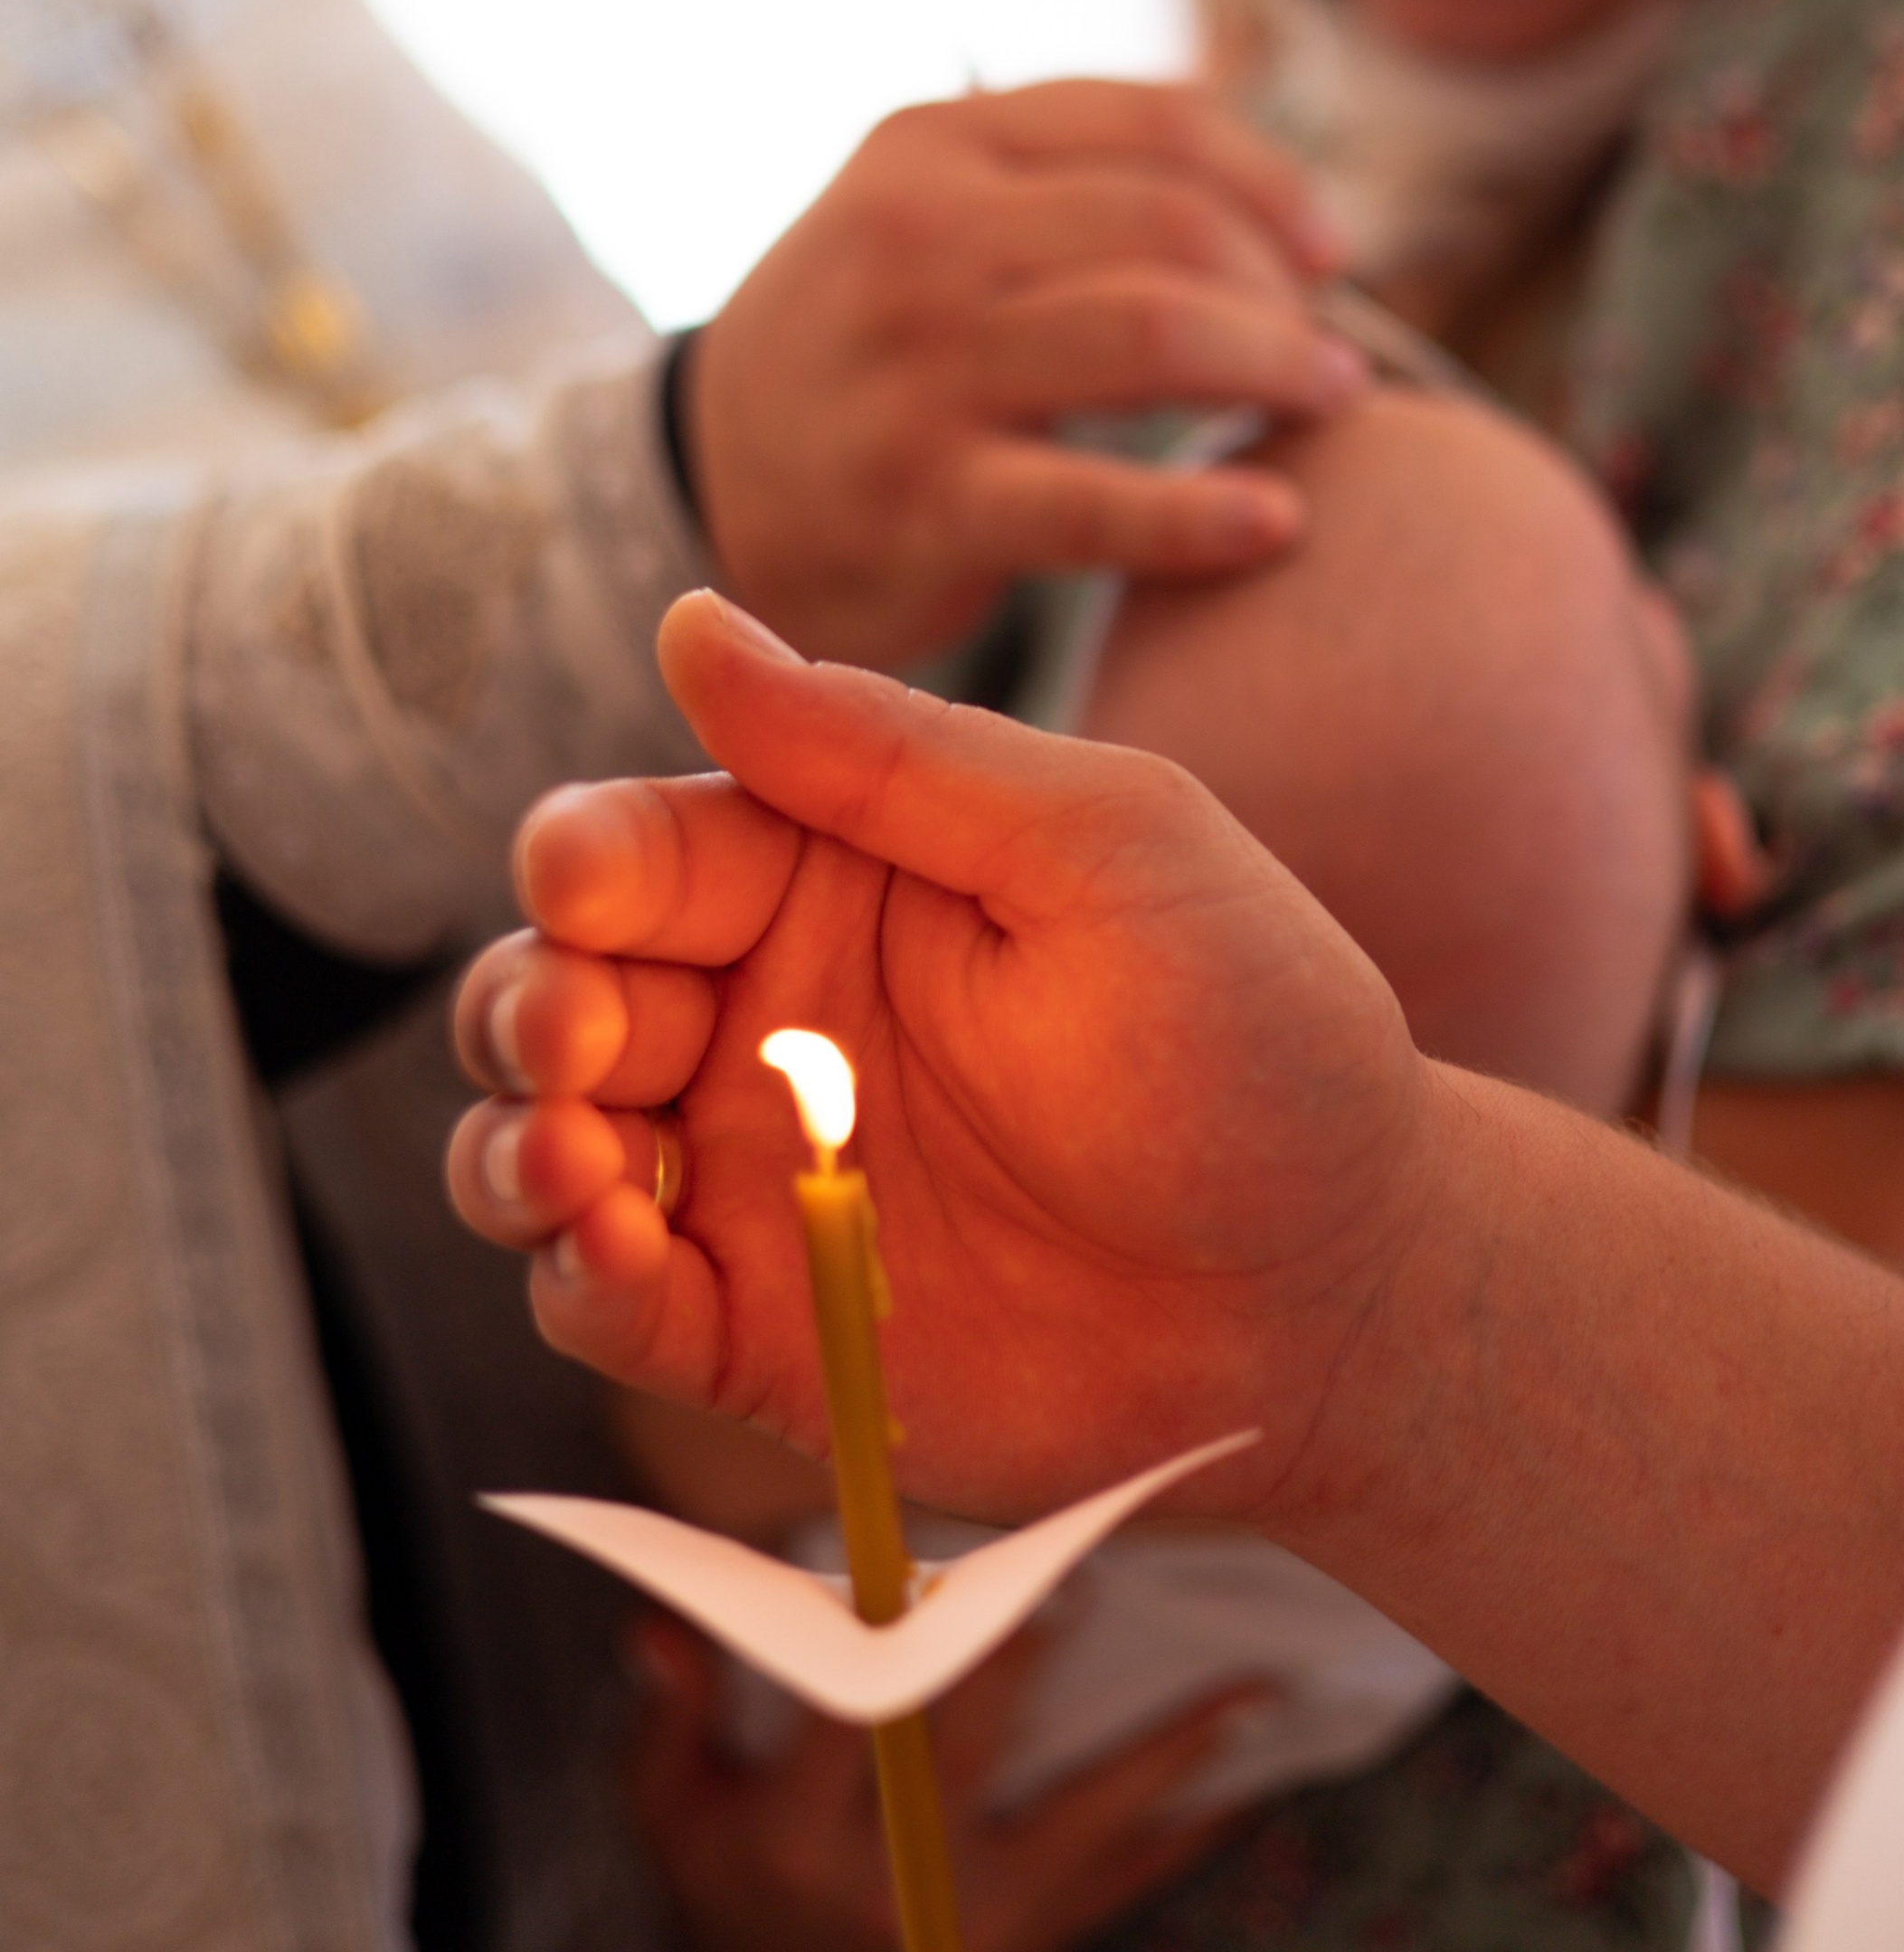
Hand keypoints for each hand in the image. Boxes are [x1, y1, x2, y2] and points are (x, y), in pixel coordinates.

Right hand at [447, 589, 1432, 1528]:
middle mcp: (766, 1019)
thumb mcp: (1102, 848)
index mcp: (832, 875)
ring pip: (539, 1146)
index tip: (583, 881)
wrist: (1344, 1283)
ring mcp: (755, 1181)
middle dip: (530, 1004)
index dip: (583, 860)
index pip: (641, 846)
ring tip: (568, 1160)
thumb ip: (891, 751)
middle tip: (581, 1037)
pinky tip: (612, 1257)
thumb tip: (690, 618)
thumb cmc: (1253, 1033)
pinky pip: (609, 1303)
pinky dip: (573, 1281)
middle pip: (556, 988)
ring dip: (510, 1145)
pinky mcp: (763, 1333)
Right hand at [624, 1612, 1261, 1951]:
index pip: (853, 1721)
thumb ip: (677, 1707)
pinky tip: (1244, 1787)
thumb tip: (658, 1625)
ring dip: (1165, 1761)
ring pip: (1080, 1831)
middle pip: (973, 1760)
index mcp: (797, 1837)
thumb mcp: (671, 1792)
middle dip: (1028, 1665)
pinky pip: (1113, 1891)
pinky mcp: (1021, 1947)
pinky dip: (1178, 1839)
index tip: (936, 1564)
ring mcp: (967, 1927)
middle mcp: (890, 1888)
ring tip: (1248, 1695)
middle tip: (1090, 1579)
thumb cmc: (720, 1853)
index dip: (895, 1641)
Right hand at [680, 81, 1363, 666]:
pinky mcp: (922, 499)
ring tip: (1334, 406)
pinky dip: (1205, 516)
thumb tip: (1271, 166)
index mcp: (935, 141)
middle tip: (1333, 355)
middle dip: (1282, 290)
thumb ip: (1071, 171)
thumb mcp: (929, 206)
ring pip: (1153, 338)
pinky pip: (1097, 504)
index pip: (1153, 122)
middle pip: (1169, 226)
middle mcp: (920, 234)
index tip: (1330, 254)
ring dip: (1276, 369)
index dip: (1271, 182)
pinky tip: (1278, 524)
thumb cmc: (873, 342)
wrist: (702, 479)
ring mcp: (917, 366)